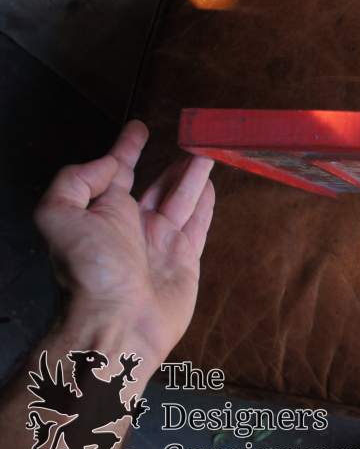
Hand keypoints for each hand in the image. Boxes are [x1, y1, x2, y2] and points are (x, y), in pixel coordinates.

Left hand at [33, 120, 214, 368]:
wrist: (120, 321)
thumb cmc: (92, 270)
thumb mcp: (59, 215)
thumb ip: (76, 181)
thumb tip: (109, 165)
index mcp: (102, 213)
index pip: (117, 172)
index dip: (126, 148)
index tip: (138, 127)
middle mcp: (131, 225)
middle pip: (154, 184)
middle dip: (169, 162)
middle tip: (189, 139)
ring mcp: (161, 242)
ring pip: (181, 198)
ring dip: (192, 175)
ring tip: (206, 152)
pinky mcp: (186, 258)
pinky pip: (198, 223)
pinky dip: (205, 203)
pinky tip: (211, 185)